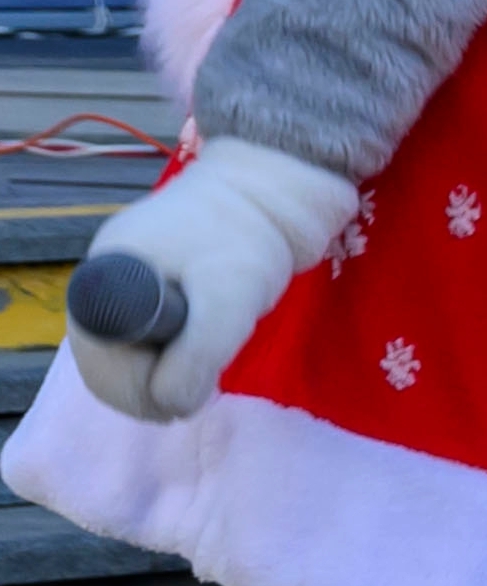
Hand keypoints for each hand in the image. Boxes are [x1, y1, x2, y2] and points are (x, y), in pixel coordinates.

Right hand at [65, 139, 363, 423]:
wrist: (288, 177)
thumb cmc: (252, 234)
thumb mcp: (227, 300)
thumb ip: (194, 358)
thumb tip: (170, 404)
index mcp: (108, 277)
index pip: (99, 358)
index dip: (132, 391)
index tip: (175, 407)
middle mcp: (114, 277)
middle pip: (113, 355)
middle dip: (150, 384)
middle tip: (197, 398)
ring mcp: (142, 275)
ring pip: (140, 345)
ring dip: (170, 366)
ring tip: (207, 372)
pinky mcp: (173, 276)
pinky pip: (165, 327)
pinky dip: (185, 346)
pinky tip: (212, 346)